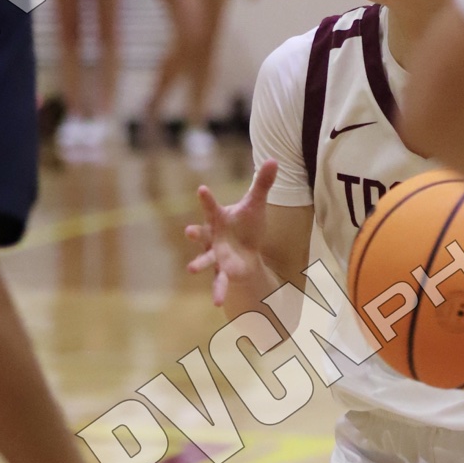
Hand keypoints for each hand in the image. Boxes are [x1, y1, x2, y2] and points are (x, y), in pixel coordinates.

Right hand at [185, 160, 277, 306]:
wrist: (247, 248)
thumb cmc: (247, 224)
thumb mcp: (256, 204)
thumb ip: (262, 183)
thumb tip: (274, 159)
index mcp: (219, 219)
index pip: (212, 207)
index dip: (207, 199)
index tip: (201, 189)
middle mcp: (214, 237)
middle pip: (203, 234)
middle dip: (196, 233)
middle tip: (188, 231)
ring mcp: (217, 255)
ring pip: (207, 260)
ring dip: (199, 263)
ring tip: (191, 268)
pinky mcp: (223, 271)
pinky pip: (220, 282)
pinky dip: (218, 291)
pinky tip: (216, 303)